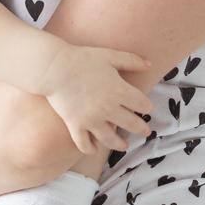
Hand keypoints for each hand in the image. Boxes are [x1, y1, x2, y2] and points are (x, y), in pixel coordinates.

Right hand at [37, 44, 155, 154]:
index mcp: (119, 90)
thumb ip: (131, 60)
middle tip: (145, 132)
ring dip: (119, 144)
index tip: (147, 108)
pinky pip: (84, 144)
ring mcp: (91, 119)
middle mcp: (108, 108)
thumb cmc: (82, 58)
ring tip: (124, 146)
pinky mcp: (75, 125)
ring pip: (110, 139)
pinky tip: (95, 149)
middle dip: (141, 128)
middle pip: (131, 124)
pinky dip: (90, 149)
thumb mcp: (110, 55)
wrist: (54, 68)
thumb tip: (150, 64)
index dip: (147, 106)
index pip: (142, 104)